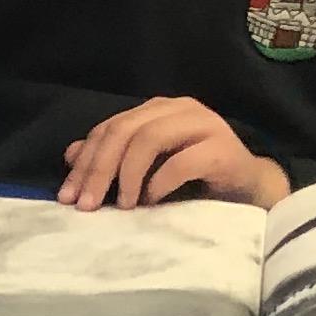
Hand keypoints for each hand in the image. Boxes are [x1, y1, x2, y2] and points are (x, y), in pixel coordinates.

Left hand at [60, 99, 290, 209]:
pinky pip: (183, 161)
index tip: (68, 197)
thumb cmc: (194, 180)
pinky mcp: (222, 148)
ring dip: (128, 175)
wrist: (247, 191)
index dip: (85, 162)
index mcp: (157, 110)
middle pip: (125, 130)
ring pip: (150, 138)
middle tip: (87, 206)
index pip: (109, 128)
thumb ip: (112, 158)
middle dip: (99, 169)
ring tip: (123, 205)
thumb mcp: (146, 170)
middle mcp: (179, 109)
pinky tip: (152, 201)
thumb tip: (70, 154)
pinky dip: (160, 183)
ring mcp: (203, 124)